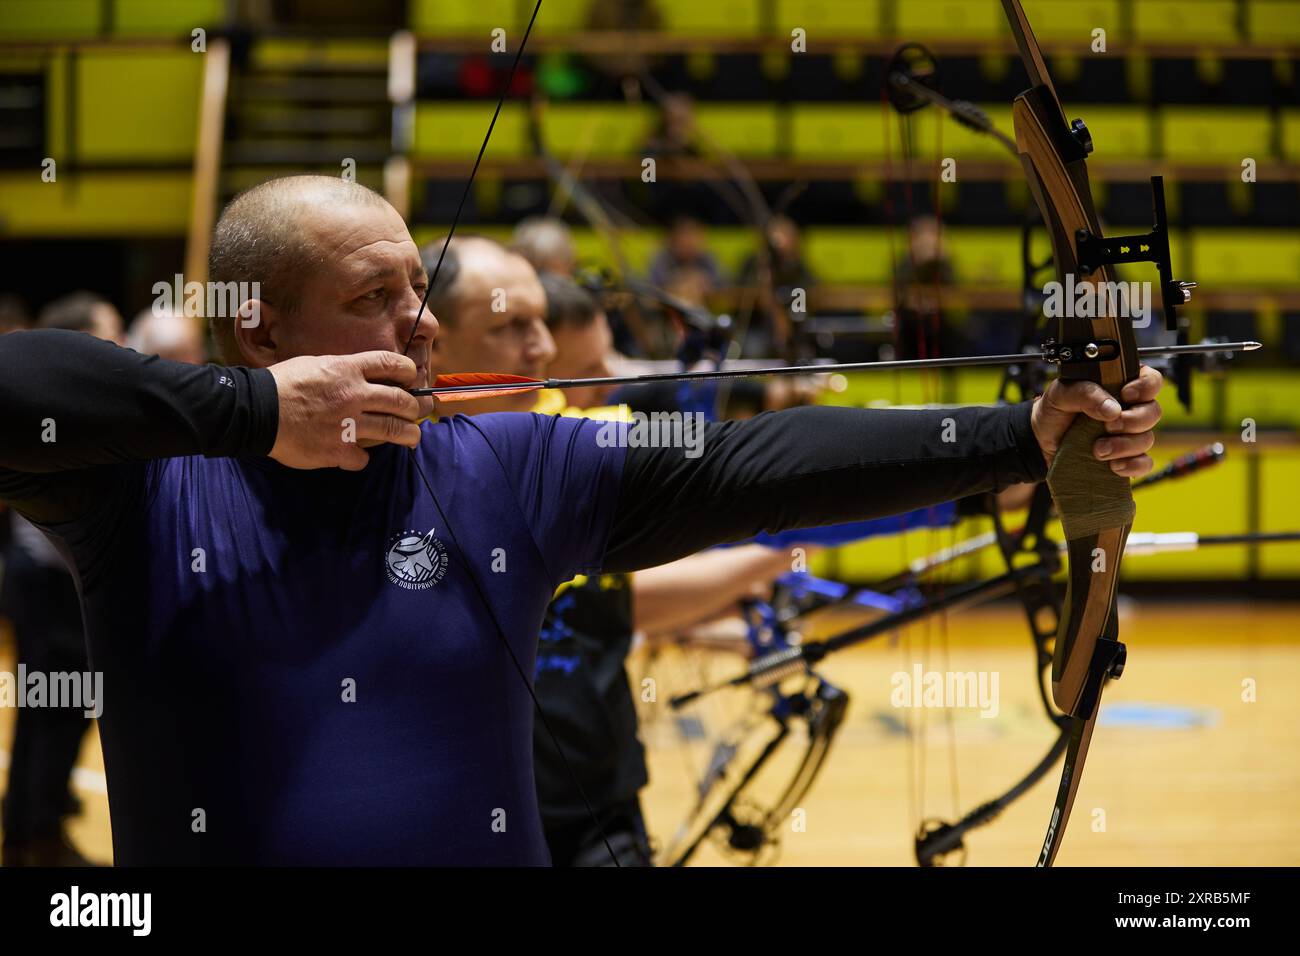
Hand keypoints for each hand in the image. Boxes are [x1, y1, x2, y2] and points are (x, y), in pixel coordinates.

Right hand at [268, 352, 434, 470]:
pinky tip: (356, 455)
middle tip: (414, 412)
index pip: (392, 364)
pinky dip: (362, 457)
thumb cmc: (281, 384)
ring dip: (409, 435)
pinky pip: (364, 457)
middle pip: (401, 400)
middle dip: (414, 407)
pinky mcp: (338, 450)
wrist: (255, 411)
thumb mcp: (315, 364)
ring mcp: (348, 424)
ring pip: (394, 430)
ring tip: (412, 437)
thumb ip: (343, 370)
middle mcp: (354, 395)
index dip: (408, 371)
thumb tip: (361, 375)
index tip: (411, 378)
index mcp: (347, 370)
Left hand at [1030, 365, 1162, 478]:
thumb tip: (1112, 409)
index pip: (1150, 380)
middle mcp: (1129, 409)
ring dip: (1125, 446)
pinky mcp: (1125, 457)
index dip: (1145, 387)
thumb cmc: (1054, 411)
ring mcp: (1129, 435)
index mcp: (1119, 385)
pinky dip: (1132, 465)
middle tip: (1108, 427)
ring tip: (1098, 450)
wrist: (1040, 441)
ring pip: (1148, 439)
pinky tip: (1113, 466)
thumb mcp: (1061, 394)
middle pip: (1153, 412)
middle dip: (1133, 421)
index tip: (1125, 395)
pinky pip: (1143, 463)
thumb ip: (1085, 393)